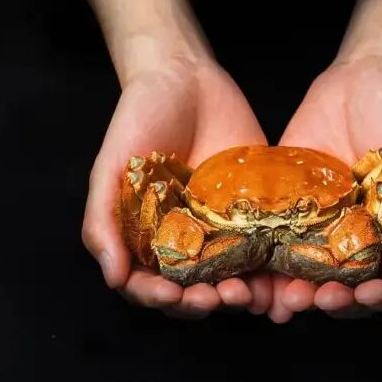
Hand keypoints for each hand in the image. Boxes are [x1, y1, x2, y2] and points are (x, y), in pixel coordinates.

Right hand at [82, 58, 272, 318]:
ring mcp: (222, 229)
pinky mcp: (255, 212)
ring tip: (248, 294)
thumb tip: (112, 277)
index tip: (171, 294)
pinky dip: (270, 270)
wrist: (185, 78)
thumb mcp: (111, 168)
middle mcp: (184, 241)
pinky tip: (278, 277)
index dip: (158, 298)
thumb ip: (104, 220)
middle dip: (201, 302)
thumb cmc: (138, 120)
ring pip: (231, 277)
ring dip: (239, 295)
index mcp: (147, 238)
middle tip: (216, 298)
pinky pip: (264, 248)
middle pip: (192, 290)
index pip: (149, 286)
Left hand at [267, 56, 381, 321]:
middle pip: (348, 292)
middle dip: (334, 301)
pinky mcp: (291, 212)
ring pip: (310, 277)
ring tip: (286, 297)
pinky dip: (268, 268)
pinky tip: (258, 276)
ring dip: (298, 294)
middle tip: (317, 299)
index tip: (364, 295)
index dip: (381, 300)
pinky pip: (278, 245)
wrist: (365, 82)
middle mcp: (360, 244)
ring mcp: (324, 230)